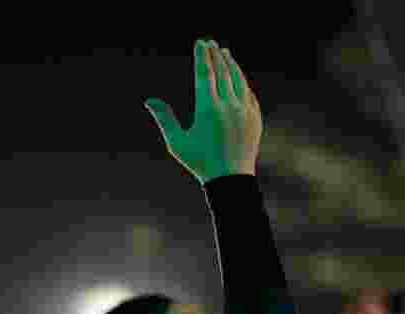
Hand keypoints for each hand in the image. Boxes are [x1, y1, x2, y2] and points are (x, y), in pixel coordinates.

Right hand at [145, 39, 261, 184]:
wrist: (231, 180)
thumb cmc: (200, 162)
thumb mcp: (177, 142)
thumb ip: (164, 118)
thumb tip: (149, 100)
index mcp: (208, 110)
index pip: (205, 74)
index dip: (202, 56)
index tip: (200, 43)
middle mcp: (229, 107)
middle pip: (222, 72)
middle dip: (216, 54)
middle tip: (210, 42)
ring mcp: (245, 111)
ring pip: (238, 79)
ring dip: (230, 63)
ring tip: (224, 52)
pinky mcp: (255, 118)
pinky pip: (248, 93)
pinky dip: (241, 81)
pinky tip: (236, 76)